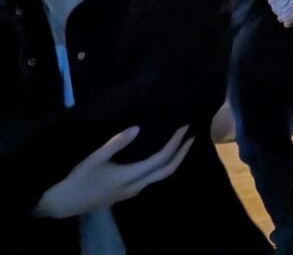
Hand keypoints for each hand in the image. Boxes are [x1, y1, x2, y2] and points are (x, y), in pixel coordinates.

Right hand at [35, 126, 191, 218]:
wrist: (64, 204)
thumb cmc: (79, 179)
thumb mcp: (96, 158)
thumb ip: (117, 142)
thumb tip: (138, 127)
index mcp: (131, 176)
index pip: (162, 158)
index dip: (175, 143)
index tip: (184, 127)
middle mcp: (137, 186)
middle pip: (167, 170)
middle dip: (182, 153)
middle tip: (191, 135)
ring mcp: (133, 191)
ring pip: (161, 176)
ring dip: (174, 160)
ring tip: (180, 143)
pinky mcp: (127, 192)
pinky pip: (153, 178)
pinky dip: (162, 166)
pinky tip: (160, 156)